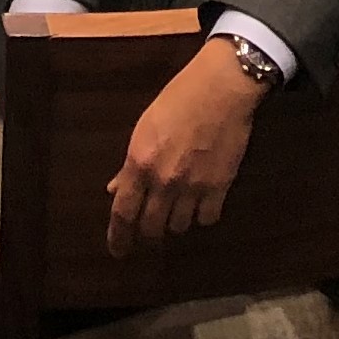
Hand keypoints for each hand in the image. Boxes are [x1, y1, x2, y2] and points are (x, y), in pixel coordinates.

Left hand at [104, 40, 269, 257]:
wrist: (221, 88)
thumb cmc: (178, 98)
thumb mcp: (145, 127)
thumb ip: (130, 164)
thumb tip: (116, 189)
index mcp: (140, 164)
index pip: (123, 213)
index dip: (118, 237)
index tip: (118, 251)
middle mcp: (164, 181)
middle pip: (151, 228)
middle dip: (148, 231)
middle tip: (151, 227)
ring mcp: (194, 186)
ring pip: (179, 226)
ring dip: (175, 221)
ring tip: (178, 208)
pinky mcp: (220, 186)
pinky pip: (207, 218)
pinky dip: (202, 215)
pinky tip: (202, 203)